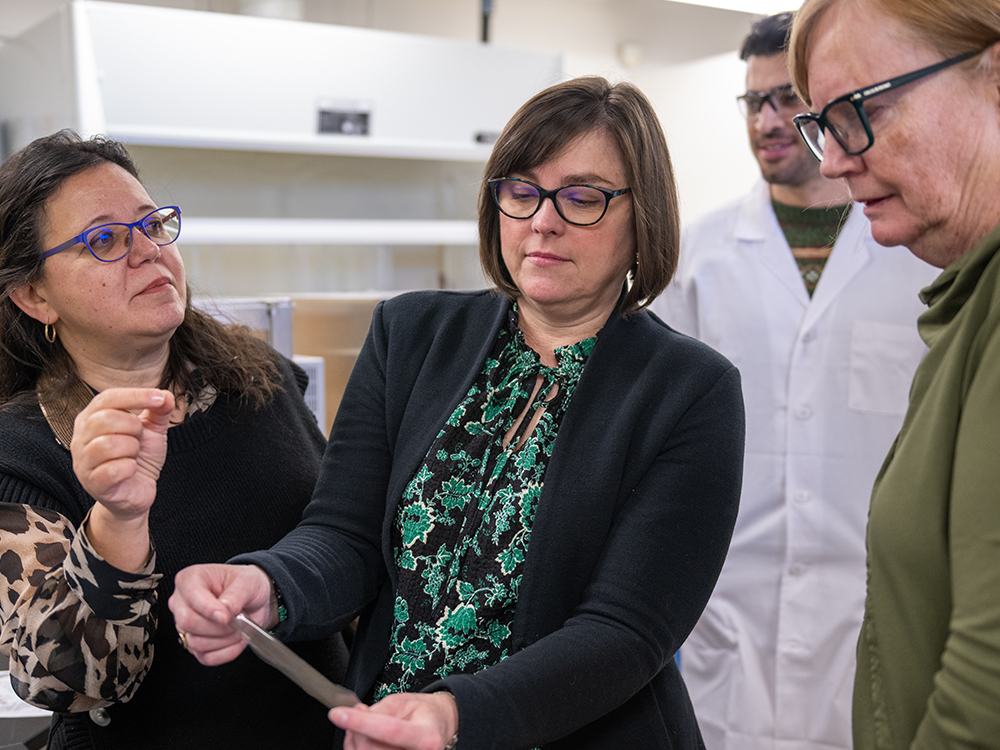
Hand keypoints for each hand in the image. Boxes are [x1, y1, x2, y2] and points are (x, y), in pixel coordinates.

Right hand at [71, 388, 173, 569]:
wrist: (137, 493)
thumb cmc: (139, 458)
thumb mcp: (152, 431)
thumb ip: (158, 411)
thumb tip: (167, 395)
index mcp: (92, 418)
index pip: (107, 398)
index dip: (135, 395)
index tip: (159, 398)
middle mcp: (81, 438)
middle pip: (106, 419)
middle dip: (134, 427)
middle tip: (140, 439)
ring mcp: (84, 462)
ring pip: (107, 445)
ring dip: (131, 448)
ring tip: (133, 455)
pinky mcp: (93, 484)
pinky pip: (112, 470)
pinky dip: (129, 468)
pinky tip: (131, 469)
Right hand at [169, 563, 275, 665]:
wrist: (254, 598)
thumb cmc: (245, 583)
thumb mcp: (246, 581)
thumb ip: (234, 596)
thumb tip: (224, 610)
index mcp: (190, 579)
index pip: (190, 598)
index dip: (209, 609)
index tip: (226, 615)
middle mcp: (182, 602)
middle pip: (187, 622)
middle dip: (218, 626)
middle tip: (237, 620)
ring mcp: (185, 626)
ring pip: (195, 643)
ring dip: (224, 640)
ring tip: (239, 628)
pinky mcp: (194, 645)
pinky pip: (205, 657)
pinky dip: (226, 652)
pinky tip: (237, 640)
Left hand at [331, 691, 458, 749]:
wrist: (438, 730)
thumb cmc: (422, 715)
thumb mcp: (403, 702)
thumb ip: (378, 711)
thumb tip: (353, 718)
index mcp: (426, 737)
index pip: (389, 730)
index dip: (361, 723)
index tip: (338, 714)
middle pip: (370, 747)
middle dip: (355, 729)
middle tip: (358, 713)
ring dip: (354, 740)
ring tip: (362, 725)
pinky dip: (357, 748)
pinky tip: (363, 738)